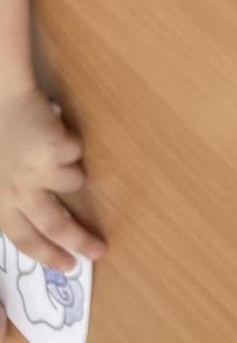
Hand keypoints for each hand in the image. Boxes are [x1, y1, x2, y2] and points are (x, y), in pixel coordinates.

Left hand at [0, 87, 102, 272]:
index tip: (69, 267)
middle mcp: (19, 191)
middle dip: (80, 240)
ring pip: (74, 181)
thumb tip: (39, 224)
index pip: (24, 238)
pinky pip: (77, 154)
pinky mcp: (59, 148)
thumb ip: (10, 199)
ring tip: (55, 154)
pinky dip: (71, 145)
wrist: (0, 97)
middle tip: (100, 250)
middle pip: (55, 224)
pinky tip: (54, 133)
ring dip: (69, 170)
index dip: (48, 255)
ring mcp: (40, 169)